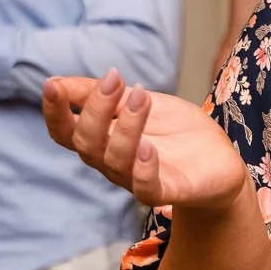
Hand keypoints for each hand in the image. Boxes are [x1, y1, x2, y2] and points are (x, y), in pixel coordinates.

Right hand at [42, 69, 246, 209]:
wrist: (218, 160)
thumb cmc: (174, 131)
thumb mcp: (137, 102)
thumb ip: (101, 94)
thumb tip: (56, 81)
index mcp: (101, 140)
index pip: (64, 132)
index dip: (54, 112)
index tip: (52, 85)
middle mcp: (111, 162)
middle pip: (86, 143)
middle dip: (95, 109)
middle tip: (115, 78)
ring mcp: (136, 179)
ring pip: (115, 159)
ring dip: (126, 126)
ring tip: (143, 96)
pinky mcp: (167, 191)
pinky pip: (146, 188)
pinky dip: (143, 169)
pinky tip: (148, 148)